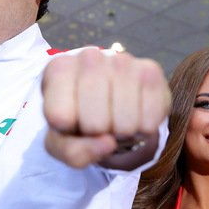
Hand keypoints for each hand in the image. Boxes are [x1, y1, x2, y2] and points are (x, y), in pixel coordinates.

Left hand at [42, 48, 169, 167]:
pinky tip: (134, 113)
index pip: (61, 118)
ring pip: (125, 124)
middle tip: (97, 122)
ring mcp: (122, 60)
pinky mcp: (150, 70)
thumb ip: (72, 152)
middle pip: (95, 123)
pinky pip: (150, 120)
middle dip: (97, 134)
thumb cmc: (77, 121)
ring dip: (122, 133)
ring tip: (115, 118)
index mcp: (57, 70)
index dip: (69, 131)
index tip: (70, 120)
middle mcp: (88, 57)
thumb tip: (108, 143)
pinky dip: (144, 129)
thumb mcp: (61, 142)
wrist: (108, 103)